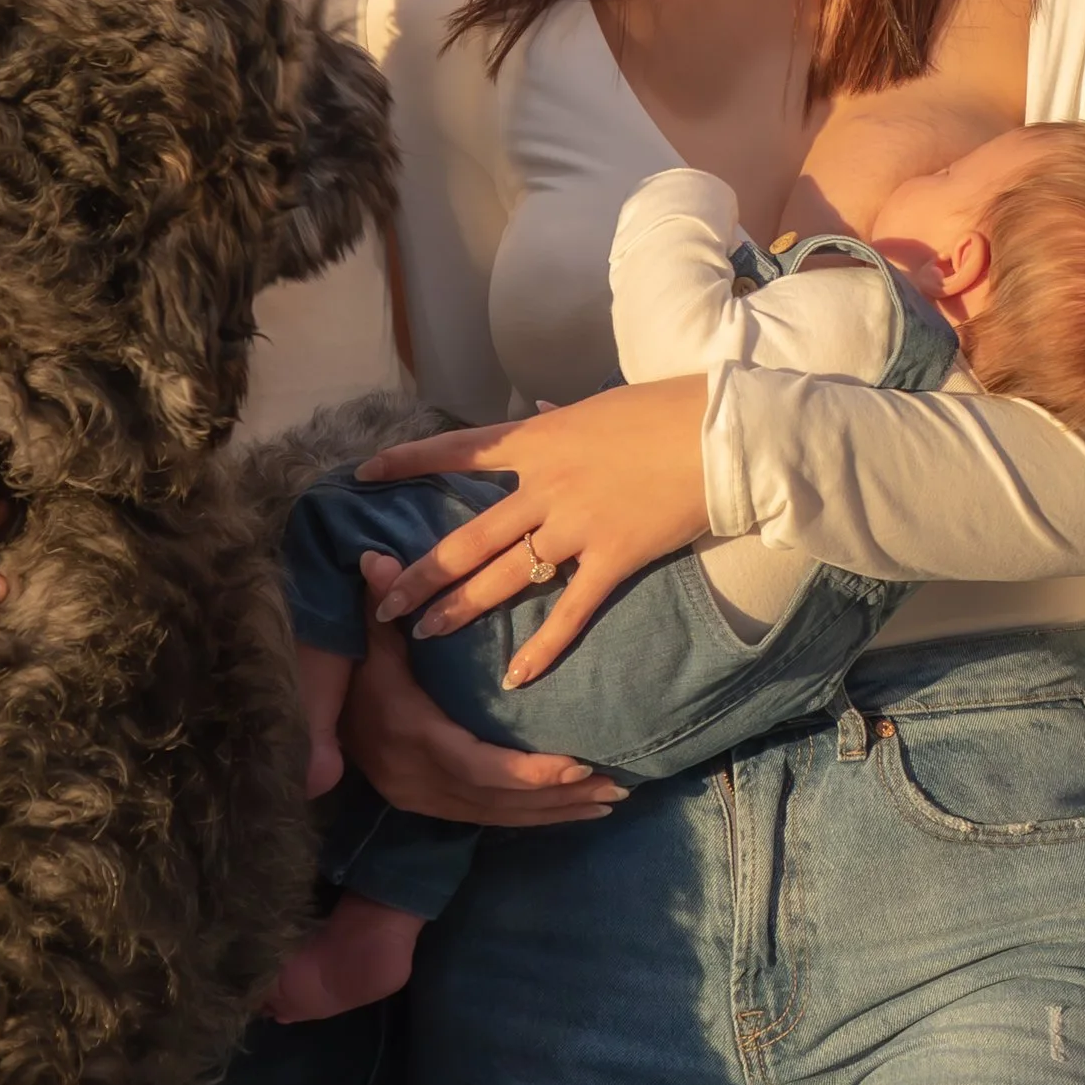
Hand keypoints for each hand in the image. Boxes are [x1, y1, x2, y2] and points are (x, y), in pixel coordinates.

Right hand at [340, 572, 624, 825]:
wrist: (313, 721)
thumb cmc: (349, 673)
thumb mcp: (365, 639)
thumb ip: (379, 603)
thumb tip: (377, 558)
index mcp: (411, 736)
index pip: (478, 766)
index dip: (528, 774)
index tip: (578, 766)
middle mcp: (418, 780)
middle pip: (499, 801)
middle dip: (560, 799)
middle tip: (617, 788)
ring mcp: (422, 800)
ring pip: (498, 817)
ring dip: (555, 814)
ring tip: (608, 802)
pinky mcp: (428, 808)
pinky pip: (487, 820)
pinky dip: (530, 818)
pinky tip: (569, 813)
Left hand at [357, 379, 708, 683]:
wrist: (720, 433)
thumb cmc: (665, 410)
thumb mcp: (599, 408)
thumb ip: (560, 422)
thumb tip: (541, 412)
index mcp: (538, 440)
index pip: (458, 449)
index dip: (408, 461)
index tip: (364, 474)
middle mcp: (545, 485)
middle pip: (468, 537)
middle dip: (422, 575)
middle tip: (384, 604)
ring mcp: (577, 525)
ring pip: (503, 576)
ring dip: (460, 609)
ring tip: (423, 635)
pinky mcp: (614, 557)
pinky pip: (569, 611)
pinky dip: (543, 647)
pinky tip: (516, 677)